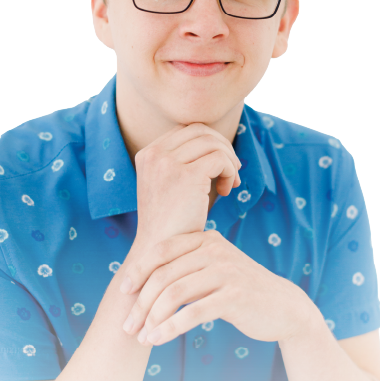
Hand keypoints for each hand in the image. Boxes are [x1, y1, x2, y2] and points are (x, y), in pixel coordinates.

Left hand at [120, 230, 316, 345]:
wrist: (282, 307)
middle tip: (128, 326)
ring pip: (174, 294)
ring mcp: (226, 271)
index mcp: (206, 239)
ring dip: (152, 319)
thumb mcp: (213, 269)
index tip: (123, 292)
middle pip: (164, 275)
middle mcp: (215, 250)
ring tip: (142, 337)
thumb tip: (141, 280)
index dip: (138, 270)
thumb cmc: (238, 290)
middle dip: (140, 303)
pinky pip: (193, 313)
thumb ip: (185, 266)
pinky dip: (170, 328)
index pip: (161, 250)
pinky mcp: (235, 296)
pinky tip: (158, 339)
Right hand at [134, 122, 241, 248]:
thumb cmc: (171, 222)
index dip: (209, 142)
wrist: (161, 251)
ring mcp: (167, 163)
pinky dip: (230, 172)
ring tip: (230, 183)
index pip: (186, 130)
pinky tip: (226, 191)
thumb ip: (182, 162)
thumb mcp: (169, 184)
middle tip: (232, 170)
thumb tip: (216, 143)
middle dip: (222, 146)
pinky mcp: (186, 176)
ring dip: (229, 161)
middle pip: (200, 130)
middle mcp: (153, 154)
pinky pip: (220, 159)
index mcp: (147, 154)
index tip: (218, 165)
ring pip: (212, 143)